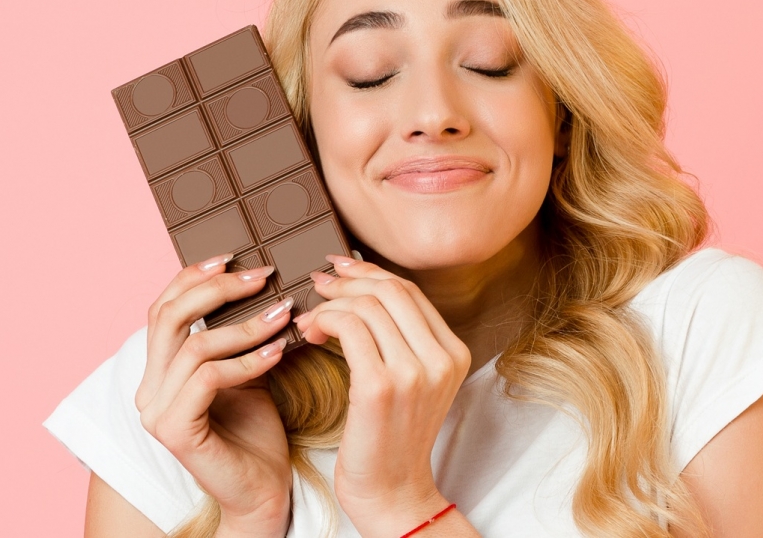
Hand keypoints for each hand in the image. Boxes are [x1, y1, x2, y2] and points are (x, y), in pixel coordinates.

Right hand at [134, 254, 294, 537]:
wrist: (264, 491)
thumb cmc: (257, 431)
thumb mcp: (248, 368)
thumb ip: (241, 332)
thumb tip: (263, 280)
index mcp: (159, 370)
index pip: (163, 308)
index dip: (194, 277)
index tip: (234, 257)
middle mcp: (148, 388)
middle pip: (169, 316)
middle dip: (217, 289)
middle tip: (261, 276)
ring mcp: (156, 411)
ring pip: (194, 345)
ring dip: (245, 325)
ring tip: (283, 315)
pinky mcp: (175, 431)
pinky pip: (209, 378)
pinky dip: (248, 360)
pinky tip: (279, 352)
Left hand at [294, 255, 471, 537]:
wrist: (393, 494)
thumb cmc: (392, 440)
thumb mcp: (414, 384)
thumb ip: (401, 340)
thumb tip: (363, 289)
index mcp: (453, 353)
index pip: (410, 291)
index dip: (370, 272)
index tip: (341, 269)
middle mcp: (441, 358)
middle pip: (390, 290)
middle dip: (348, 279)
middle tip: (319, 284)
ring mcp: (414, 372)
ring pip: (367, 305)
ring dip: (330, 304)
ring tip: (310, 319)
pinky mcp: (381, 387)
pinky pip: (348, 328)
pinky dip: (323, 320)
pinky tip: (309, 333)